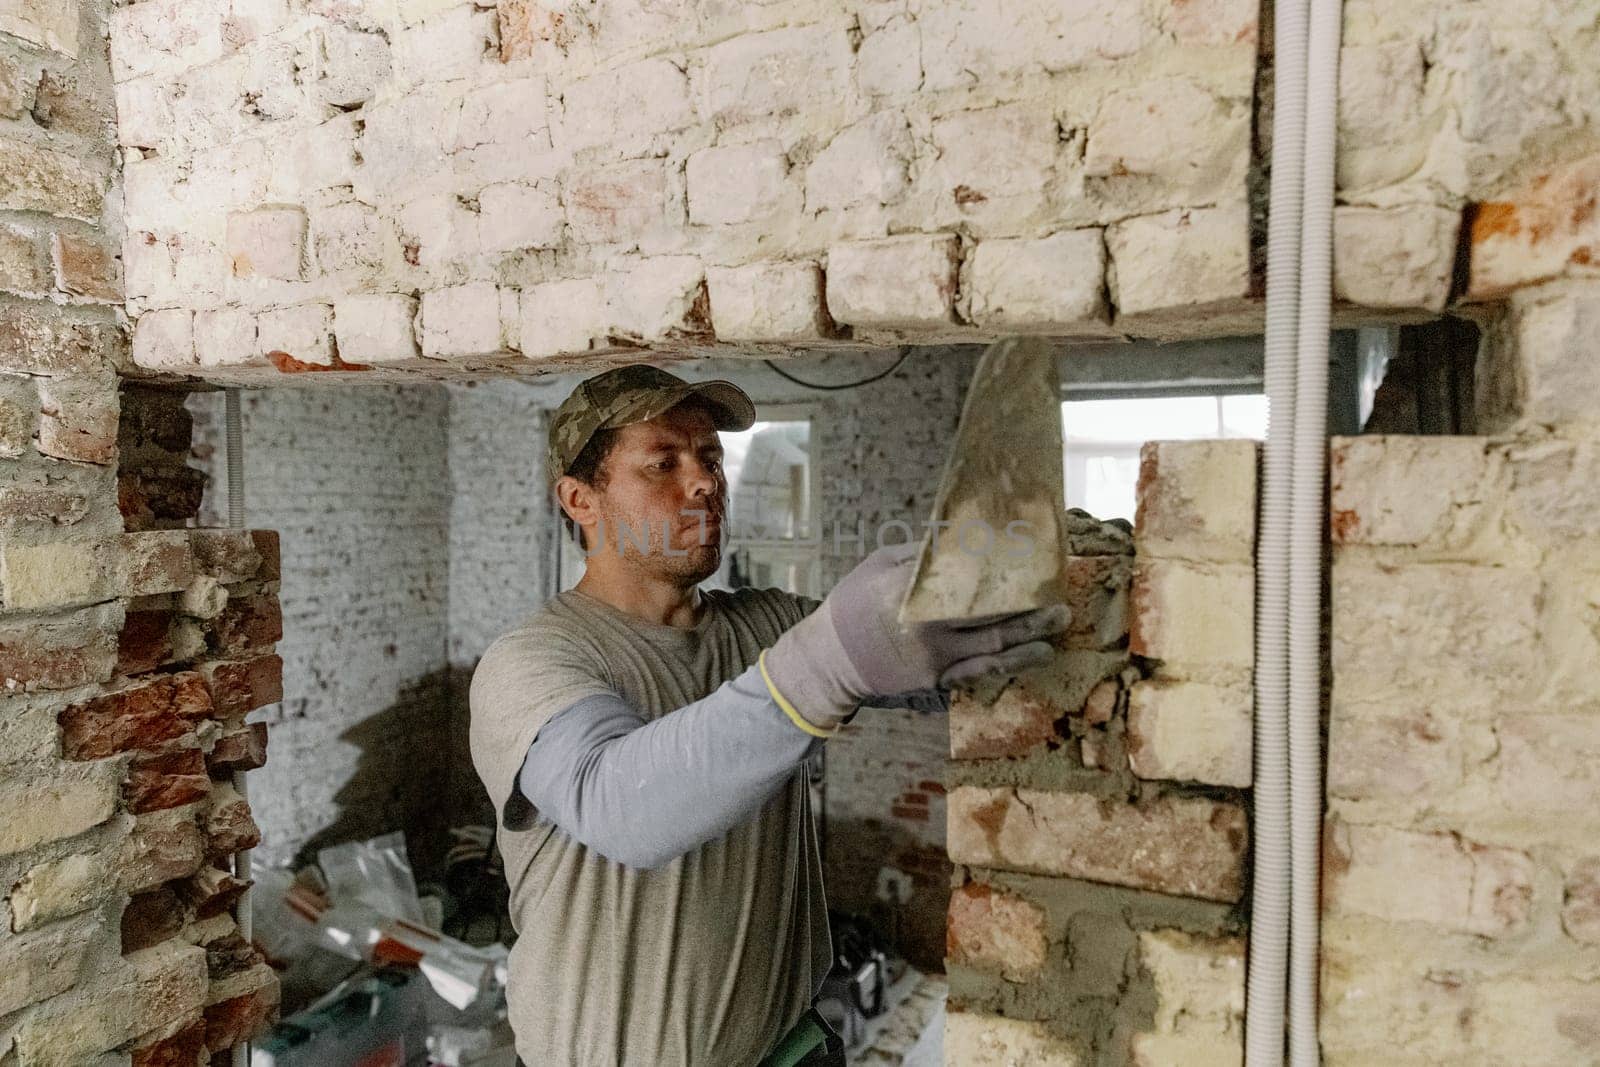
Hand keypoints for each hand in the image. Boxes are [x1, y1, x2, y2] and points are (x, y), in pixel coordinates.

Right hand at [763, 542, 1069, 730]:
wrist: (829, 661)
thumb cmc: (851, 606)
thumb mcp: (875, 566)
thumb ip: (916, 555)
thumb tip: (955, 539)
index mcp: (910, 588)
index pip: (964, 575)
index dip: (999, 568)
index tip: (1027, 558)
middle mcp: (927, 623)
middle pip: (988, 612)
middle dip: (1027, 605)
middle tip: (1059, 596)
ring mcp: (934, 655)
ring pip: (992, 645)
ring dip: (1029, 636)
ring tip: (1058, 625)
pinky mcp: (936, 679)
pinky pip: (979, 670)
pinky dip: (1009, 663)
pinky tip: (1035, 656)